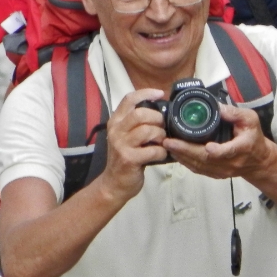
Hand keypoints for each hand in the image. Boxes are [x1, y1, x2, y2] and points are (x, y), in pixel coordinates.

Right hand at [96, 88, 169, 202]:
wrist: (114, 183)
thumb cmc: (125, 157)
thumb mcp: (126, 136)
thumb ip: (137, 123)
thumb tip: (161, 111)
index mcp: (116, 121)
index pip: (129, 99)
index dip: (146, 93)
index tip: (160, 93)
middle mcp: (116, 131)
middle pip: (140, 114)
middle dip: (157, 118)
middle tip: (163, 126)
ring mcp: (121, 145)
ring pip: (147, 130)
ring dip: (160, 135)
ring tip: (162, 141)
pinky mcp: (129, 159)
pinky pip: (153, 150)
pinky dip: (161, 151)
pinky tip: (160, 154)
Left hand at [163, 103, 276, 180]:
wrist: (257, 160)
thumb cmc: (253, 137)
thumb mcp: (250, 119)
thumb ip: (235, 113)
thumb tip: (217, 107)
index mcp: (242, 147)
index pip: (229, 151)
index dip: (218, 150)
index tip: (208, 146)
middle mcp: (231, 162)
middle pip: (206, 159)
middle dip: (185, 150)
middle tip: (169, 141)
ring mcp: (222, 171)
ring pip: (199, 166)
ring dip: (182, 156)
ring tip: (168, 145)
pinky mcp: (215, 174)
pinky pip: (198, 170)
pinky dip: (185, 162)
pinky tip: (175, 153)